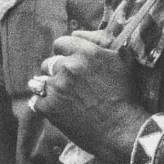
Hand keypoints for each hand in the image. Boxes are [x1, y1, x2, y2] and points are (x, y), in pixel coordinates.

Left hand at [28, 30, 147, 162]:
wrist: (122, 131)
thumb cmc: (125, 96)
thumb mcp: (122, 61)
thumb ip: (101, 41)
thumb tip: (78, 32)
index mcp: (86, 53)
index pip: (60, 43)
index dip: (64, 53)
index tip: (70, 63)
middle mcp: (69, 67)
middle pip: (49, 63)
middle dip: (57, 72)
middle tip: (70, 85)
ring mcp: (57, 88)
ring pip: (41, 82)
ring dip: (51, 89)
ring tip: (66, 100)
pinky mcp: (49, 108)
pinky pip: (37, 101)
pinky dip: (45, 106)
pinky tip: (60, 110)